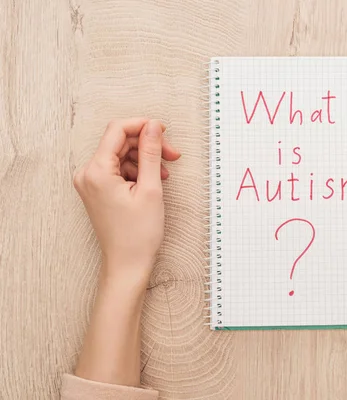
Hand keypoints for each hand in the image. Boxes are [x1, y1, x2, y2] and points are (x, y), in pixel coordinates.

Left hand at [74, 118, 180, 284]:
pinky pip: (118, 169)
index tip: (163, 130)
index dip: (142, 126)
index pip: (117, 130)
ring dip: (145, 159)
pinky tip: (153, 181)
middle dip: (147, 145)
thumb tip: (153, 126)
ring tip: (165, 174)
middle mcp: (87, 173)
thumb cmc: (138, 233)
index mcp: (96, 171)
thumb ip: (151, 153)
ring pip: (121, 155)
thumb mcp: (151, 188)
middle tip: (173, 155)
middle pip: (120, 143)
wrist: (127, 264)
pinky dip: (137, 171)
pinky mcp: (97, 190)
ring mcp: (90, 182)